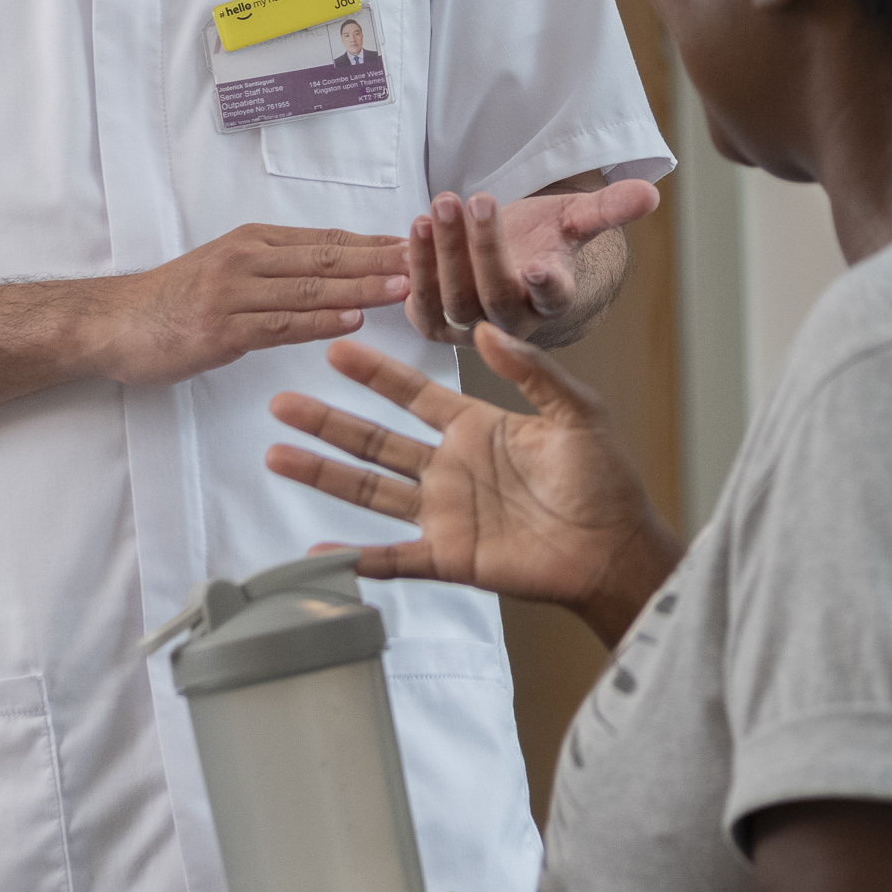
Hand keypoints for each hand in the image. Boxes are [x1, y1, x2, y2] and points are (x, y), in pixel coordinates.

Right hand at [92, 225, 410, 386]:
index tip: (419, 245)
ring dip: (360, 289)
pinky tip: (350, 322)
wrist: (112, 322)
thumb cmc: (174, 301)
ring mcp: (233, 293)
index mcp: (255, 242)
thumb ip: (278, 270)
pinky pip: (278, 324)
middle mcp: (248, 259)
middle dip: (381, 259)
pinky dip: (318, 323)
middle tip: (429, 259)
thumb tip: (338, 273)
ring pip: (308, 289)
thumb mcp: (229, 270)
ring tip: (404, 288)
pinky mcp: (219, 329)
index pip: (328, 240)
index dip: (376, 243)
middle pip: (326, 258)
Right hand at [268, 327, 680, 642]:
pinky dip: (354, 559)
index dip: (374, 373)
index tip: (335, 349)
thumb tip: (483, 331)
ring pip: (370, 491)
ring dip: (324, 474)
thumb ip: (531, 371)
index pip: (412, 394)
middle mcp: (449, 468)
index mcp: (476, 427)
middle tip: (282, 402)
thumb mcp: (574, 412)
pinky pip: (392, 559)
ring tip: (277, 455)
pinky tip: (318, 552)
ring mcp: (444, 513)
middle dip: (328, 421)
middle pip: (375, 440)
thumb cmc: (604, 480)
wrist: (614, 547)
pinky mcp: (449, 556)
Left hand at [403, 178, 659, 344]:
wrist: (510, 266)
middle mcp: (513, 322)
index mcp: (552, 300)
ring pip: (455, 301)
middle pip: (496, 294)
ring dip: (443, 253)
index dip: (548, 285)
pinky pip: (423, 308)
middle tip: (476, 198)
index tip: (542, 266)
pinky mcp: (439, 326)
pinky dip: (416, 270)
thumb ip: (607, 209)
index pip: (554, 297)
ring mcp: (473, 328)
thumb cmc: (543, 240)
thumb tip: (650, 192)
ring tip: (438, 207)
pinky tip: (414, 230)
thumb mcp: (574, 219)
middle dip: (483, 246)